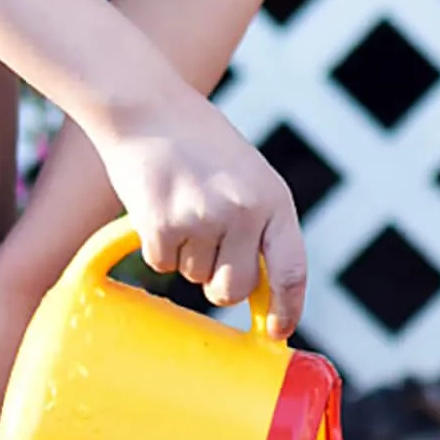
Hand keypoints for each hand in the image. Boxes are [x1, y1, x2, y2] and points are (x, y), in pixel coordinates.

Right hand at [99, 94, 306, 337]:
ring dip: (186, 255)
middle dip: (218, 284)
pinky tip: (159, 206)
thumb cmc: (200, 144)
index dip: (287, 308)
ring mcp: (203, 219)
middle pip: (233, 290)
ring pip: (194, 276)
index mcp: (274, 200)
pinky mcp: (163, 225)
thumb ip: (260, 225)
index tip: (277, 332)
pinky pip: (162, 264)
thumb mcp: (249, 177)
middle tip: (207, 250)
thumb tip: (260, 291)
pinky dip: (158, 246)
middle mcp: (244, 212)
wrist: (147, 107)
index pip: (291, 270)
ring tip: (182, 206)